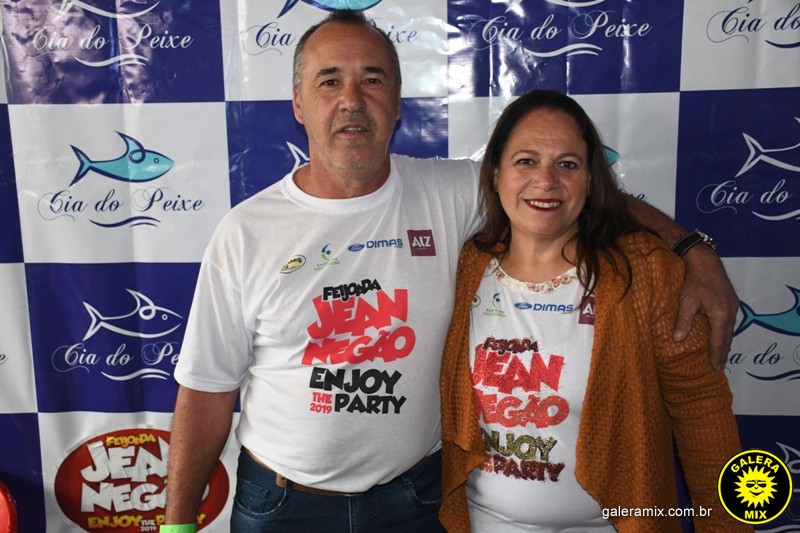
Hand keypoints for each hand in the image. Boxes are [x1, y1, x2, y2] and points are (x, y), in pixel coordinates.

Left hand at [673, 244, 738, 369]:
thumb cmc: (694, 280)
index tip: (716, 368)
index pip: (719, 341)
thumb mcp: (686, 300)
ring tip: (720, 356)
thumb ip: (683, 321)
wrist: (705, 260)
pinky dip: (725, 332)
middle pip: (727, 338)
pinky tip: (720, 336)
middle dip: (723, 353)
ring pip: (729, 330)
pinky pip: (730, 322)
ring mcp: (733, 306)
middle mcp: (731, 312)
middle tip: (719, 367)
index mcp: (721, 314)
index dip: (717, 355)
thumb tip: (677, 340)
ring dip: (725, 343)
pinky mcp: (732, 301)